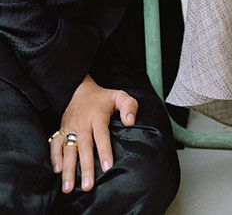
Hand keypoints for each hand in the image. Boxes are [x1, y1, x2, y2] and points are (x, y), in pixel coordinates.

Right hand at [48, 74, 137, 193]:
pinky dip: (54, 158)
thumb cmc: (102, 98)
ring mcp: (70, 128)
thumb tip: (130, 122)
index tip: (108, 167)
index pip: (101, 135)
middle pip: (84, 147)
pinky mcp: (60, 131)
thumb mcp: (119, 96)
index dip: (105, 151)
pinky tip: (57, 172)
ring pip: (68, 150)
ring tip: (68, 188)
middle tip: (88, 186)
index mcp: (97, 116)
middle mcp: (82, 124)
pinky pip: (55, 145)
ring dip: (68, 169)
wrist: (78, 90)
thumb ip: (129, 106)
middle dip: (86, 167)